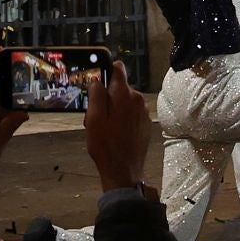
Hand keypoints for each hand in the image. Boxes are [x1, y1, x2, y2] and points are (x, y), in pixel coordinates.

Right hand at [84, 60, 151, 193]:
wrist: (124, 172)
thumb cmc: (106, 146)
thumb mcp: (93, 119)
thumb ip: (96, 94)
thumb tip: (97, 80)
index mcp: (124, 94)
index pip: (117, 68)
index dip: (106, 71)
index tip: (98, 83)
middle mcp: (137, 98)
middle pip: (119, 88)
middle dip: (107, 98)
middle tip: (96, 117)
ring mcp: (143, 111)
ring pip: (124, 102)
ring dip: (114, 110)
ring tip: (105, 129)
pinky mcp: (145, 123)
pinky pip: (131, 113)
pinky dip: (123, 119)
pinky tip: (116, 134)